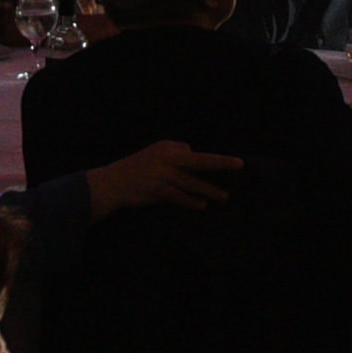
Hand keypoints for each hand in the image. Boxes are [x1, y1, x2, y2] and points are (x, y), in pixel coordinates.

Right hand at [86, 139, 237, 217]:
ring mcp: (164, 175)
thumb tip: (194, 158)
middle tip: (239, 164)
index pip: (189, 150)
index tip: (214, 166)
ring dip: (209, 190)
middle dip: (222, 163)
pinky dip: (191, 201)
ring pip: (193, 183)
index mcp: (166, 147)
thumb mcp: (153, 154)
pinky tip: (201, 205)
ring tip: (224, 196)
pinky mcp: (159, 191)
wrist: (111, 183)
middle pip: (200, 160)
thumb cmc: (134, 170)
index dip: (196, 161)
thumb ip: (174, 156)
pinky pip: (180, 197)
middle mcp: (167, 158)